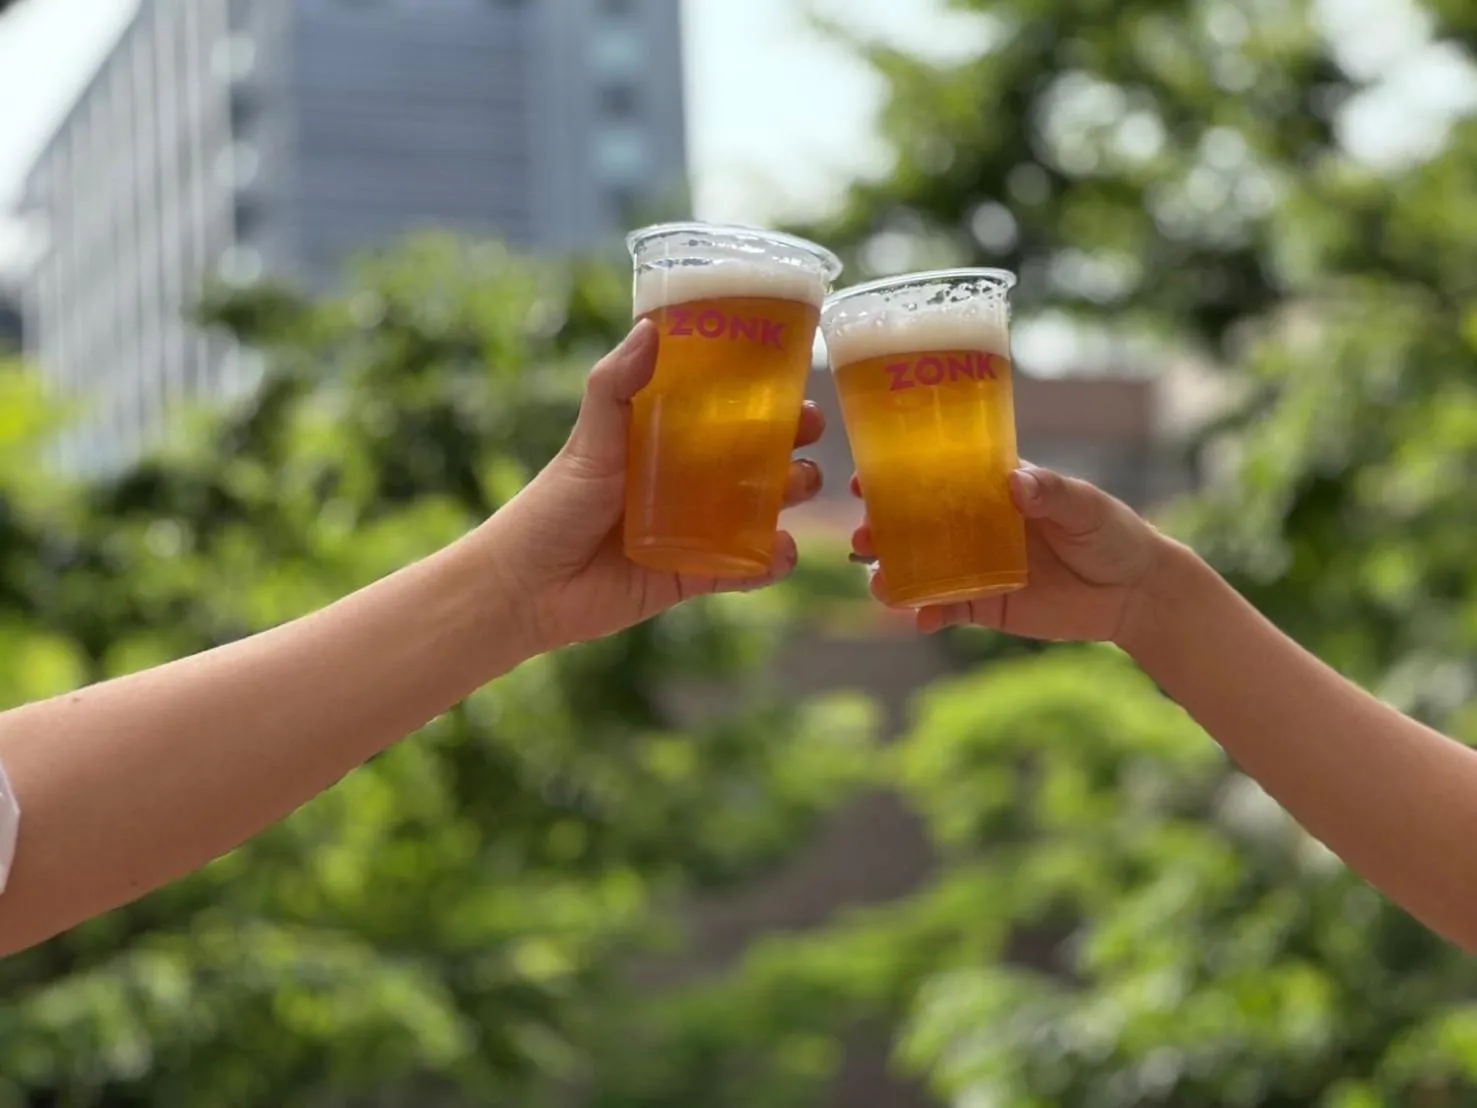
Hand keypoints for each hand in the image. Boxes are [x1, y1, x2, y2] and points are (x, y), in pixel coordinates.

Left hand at [492, 320, 824, 649]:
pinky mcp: (696, 576)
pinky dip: (771, 561)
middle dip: (792, 448)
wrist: (528, 585)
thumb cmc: (553, 503)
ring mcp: (696, 530)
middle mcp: (688, 482)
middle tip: (809, 437)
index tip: (797, 387)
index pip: (727, 412)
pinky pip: (747, 568)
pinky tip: (781, 549)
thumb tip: (651, 327)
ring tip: (800, 487)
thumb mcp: (590, 436)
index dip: (767, 400)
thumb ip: (617, 384)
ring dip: (791, 498)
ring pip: (762, 510)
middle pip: (758, 459)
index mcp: (666, 440)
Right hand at [851, 466, 1171, 646]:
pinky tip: (919, 618)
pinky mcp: (984, 606)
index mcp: (991, 490)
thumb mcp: (1084, 505)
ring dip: (893, 574)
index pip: (936, 478)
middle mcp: (973, 526)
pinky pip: (945, 610)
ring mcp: (974, 568)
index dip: (898, 478)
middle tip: (864, 537)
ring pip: (920, 570)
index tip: (866, 481)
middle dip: (881, 531)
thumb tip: (1014, 482)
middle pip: (914, 525)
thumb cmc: (1111, 533)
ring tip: (880, 581)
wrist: (1135, 592)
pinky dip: (927, 614)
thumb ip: (1049, 492)